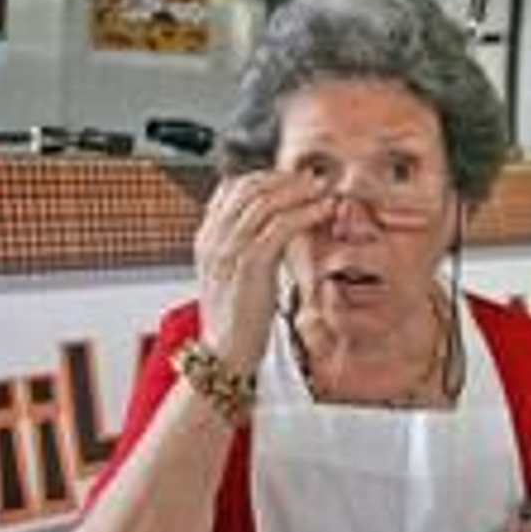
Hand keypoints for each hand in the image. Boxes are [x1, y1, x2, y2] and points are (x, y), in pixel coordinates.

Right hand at [193, 172, 331, 373]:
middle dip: (285, 179)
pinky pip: (278, 227)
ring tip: (323, 189)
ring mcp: (228, 250)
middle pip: (249, 188)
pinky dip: (304, 213)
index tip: (295, 179)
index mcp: (207, 237)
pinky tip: (323, 211)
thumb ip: (248, 245)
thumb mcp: (236, 273)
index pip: (233, 188)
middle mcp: (213, 238)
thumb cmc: (238, 317)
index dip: (267, 178)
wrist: (225, 353)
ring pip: (264, 202)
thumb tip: (276, 224)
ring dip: (299, 191)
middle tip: (314, 178)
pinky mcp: (248, 266)